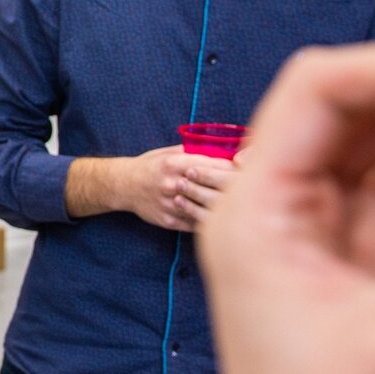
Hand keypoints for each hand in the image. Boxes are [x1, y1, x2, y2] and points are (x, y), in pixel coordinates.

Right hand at [119, 145, 237, 230]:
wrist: (123, 186)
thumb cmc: (149, 166)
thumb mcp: (168, 152)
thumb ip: (193, 152)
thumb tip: (221, 150)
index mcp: (174, 163)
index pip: (213, 166)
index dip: (233, 168)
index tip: (247, 170)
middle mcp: (172, 184)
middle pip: (212, 188)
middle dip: (234, 189)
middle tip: (251, 191)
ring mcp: (170, 204)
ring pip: (206, 209)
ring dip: (225, 208)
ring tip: (242, 208)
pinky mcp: (169, 220)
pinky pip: (196, 223)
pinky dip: (211, 221)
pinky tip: (222, 220)